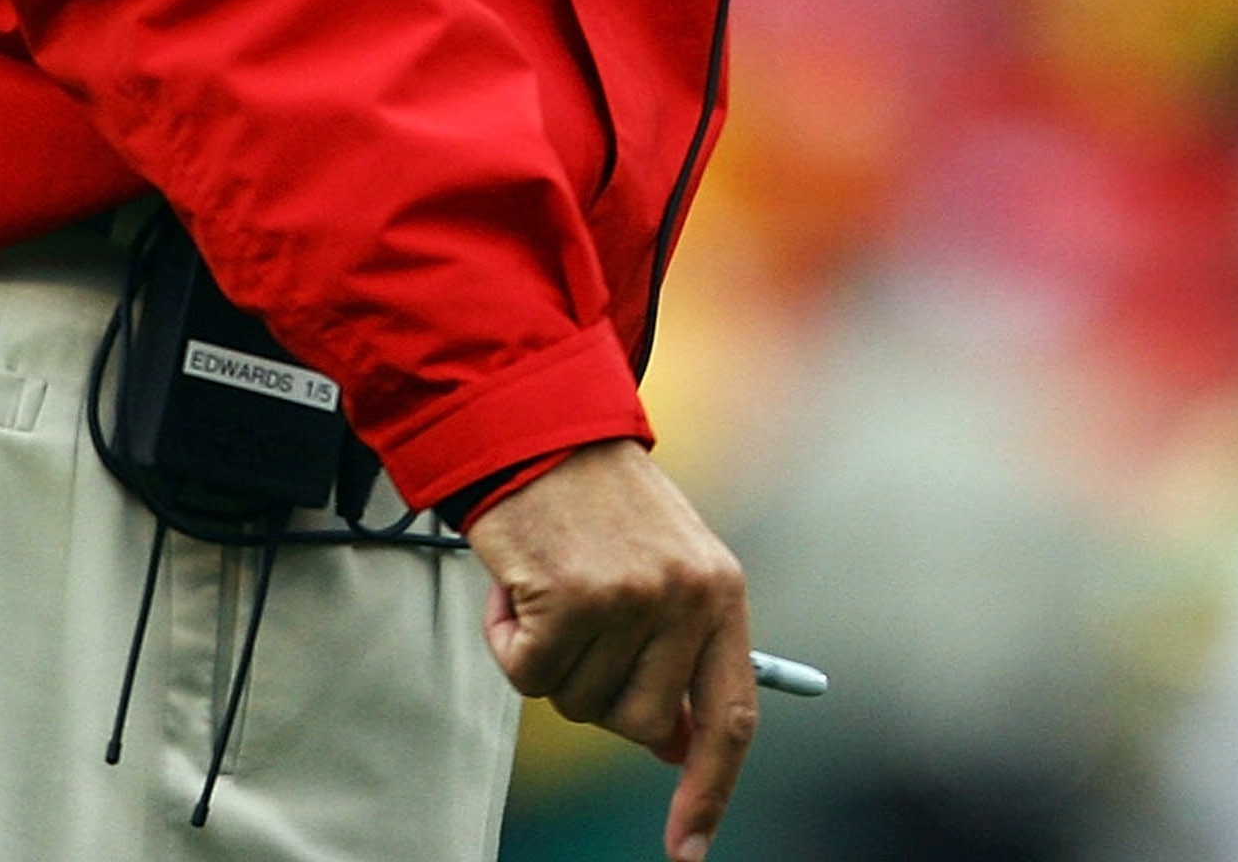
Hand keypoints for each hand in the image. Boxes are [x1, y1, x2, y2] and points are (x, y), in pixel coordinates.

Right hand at [464, 438, 756, 861]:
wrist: (533, 418)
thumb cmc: (595, 496)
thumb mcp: (664, 560)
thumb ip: (680, 648)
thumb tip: (677, 748)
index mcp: (721, 588)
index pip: (732, 716)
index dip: (709, 790)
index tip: (687, 849)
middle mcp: (685, 596)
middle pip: (639, 724)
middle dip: (596, 692)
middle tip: (575, 621)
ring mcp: (629, 598)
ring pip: (576, 702)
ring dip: (548, 657)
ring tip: (549, 581)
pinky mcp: (568, 597)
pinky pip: (526, 675)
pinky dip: (505, 640)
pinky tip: (514, 582)